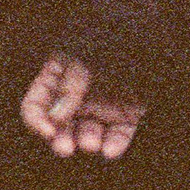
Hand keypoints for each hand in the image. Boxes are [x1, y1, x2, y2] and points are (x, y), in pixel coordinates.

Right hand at [18, 54, 142, 159]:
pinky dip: (114, 145)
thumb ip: (70, 85)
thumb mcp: (87, 58)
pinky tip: (111, 149)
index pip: (38, 100)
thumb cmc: (116, 40)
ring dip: (86, 140)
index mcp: (63, 72)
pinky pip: (118, 136)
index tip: (47, 130)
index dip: (35, 117)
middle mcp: (81, 92)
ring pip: (88, 133)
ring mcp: (105, 105)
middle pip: (61, 122)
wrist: (153, 42)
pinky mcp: (129, 116)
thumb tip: (55, 117)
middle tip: (65, 147)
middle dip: (60, 137)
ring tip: (92, 143)